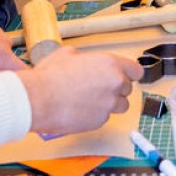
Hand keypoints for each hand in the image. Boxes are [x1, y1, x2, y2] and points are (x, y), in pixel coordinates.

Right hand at [17, 47, 142, 135]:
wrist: (39, 99)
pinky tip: (80, 109)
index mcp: (110, 64)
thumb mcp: (69, 54)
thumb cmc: (50, 76)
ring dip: (110, 103)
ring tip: (90, 100)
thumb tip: (86, 61)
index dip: (129, 74)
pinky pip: (104, 117)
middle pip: (128, 89)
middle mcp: (115, 83)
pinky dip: (96, 115)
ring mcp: (109, 104)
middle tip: (98, 88)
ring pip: (120, 106)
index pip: (136, 71)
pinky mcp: (100, 121)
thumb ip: (87, 58)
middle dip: (116, 89)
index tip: (124, 77)